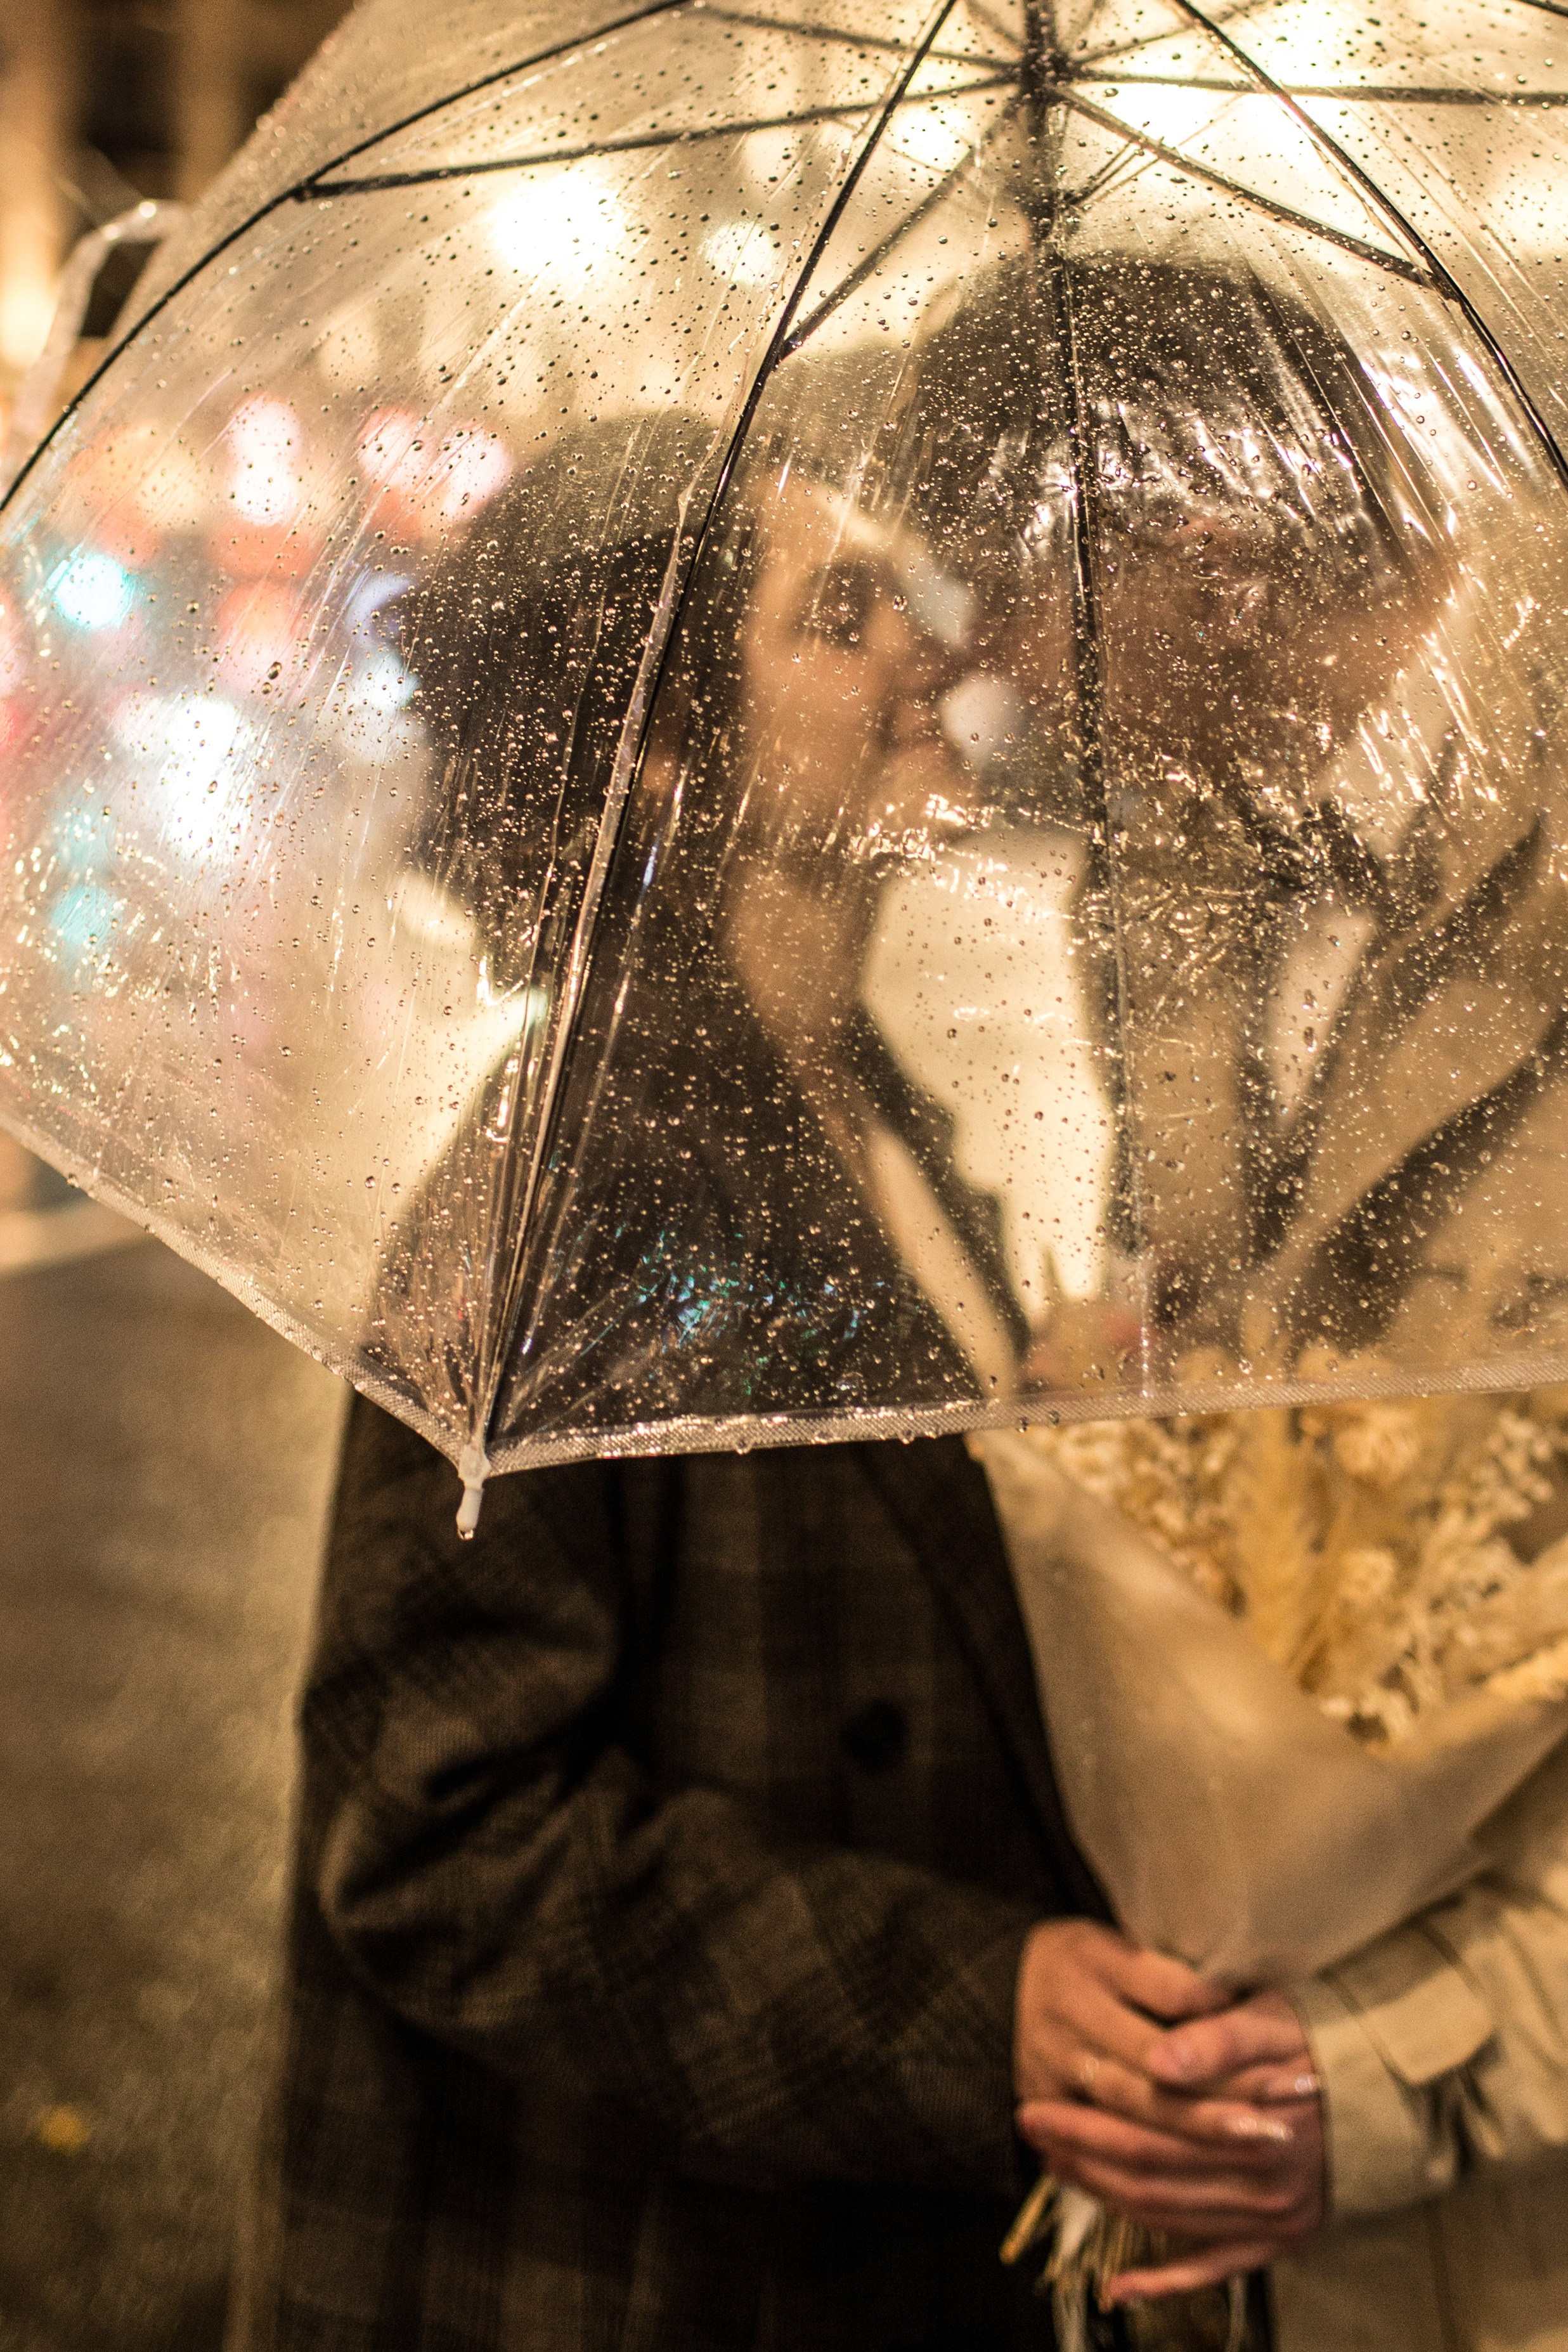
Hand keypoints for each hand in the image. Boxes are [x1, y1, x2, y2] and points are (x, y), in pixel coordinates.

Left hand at [1014, 1929, 1324, 2299]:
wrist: (1383, 2088)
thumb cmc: (1318, 2041)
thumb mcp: (1273, 2018)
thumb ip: (1216, 2038)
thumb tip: (1160, 2060)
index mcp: (1259, 2124)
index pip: (1152, 2126)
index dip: (1091, 2117)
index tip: (1041, 2098)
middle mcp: (1266, 2182)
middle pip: (1152, 2171)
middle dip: (1082, 2151)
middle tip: (1031, 2127)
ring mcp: (1274, 2218)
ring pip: (1169, 2216)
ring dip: (1105, 2196)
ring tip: (1057, 2166)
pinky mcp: (1281, 2241)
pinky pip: (1213, 2269)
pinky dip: (1165, 2281)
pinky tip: (1119, 2287)